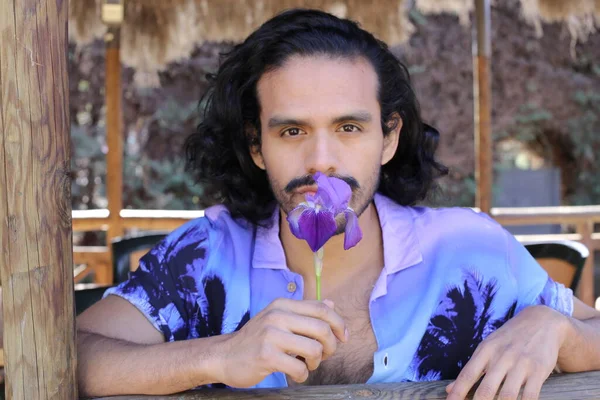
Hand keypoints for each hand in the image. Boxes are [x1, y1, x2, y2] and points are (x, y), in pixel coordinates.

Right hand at [213, 298, 347, 387]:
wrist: (225, 356)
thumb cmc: (256, 339)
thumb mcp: (278, 318)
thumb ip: (304, 312)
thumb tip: (331, 303)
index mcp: (283, 305)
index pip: (322, 308)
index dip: (338, 323)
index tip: (343, 338)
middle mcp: (277, 316)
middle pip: (322, 329)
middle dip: (331, 346)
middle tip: (324, 355)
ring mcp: (271, 335)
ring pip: (314, 349)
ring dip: (316, 362)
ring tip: (306, 364)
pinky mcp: (266, 356)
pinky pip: (299, 367)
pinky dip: (303, 375)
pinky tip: (295, 373)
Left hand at [446, 305, 568, 399]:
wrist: (541, 322)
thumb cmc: (509, 339)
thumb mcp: (488, 347)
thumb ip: (471, 369)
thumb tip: (450, 389)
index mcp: (485, 350)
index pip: (467, 375)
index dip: (457, 392)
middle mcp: (501, 357)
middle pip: (486, 389)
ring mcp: (521, 364)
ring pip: (508, 395)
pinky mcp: (539, 370)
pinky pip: (531, 395)